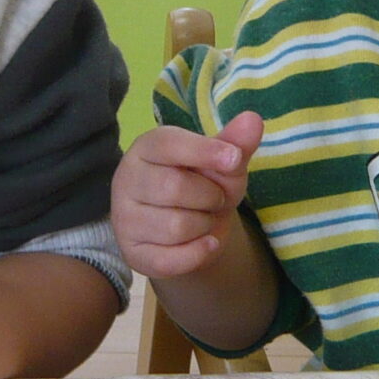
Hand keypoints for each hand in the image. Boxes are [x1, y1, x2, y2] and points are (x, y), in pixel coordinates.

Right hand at [111, 113, 263, 278]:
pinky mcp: (133, 253)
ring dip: (205, 225)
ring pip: (175, 227)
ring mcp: (125, 219)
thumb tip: (253, 119)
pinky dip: (199, 253)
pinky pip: (171, 259)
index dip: (204, 151)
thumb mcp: (223, 164)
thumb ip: (235, 143)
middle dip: (209, 197)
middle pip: (174, 188)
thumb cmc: (204, 185)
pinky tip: (206, 242)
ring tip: (203, 218)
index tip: (234, 159)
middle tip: (214, 198)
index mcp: (147, 148)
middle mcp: (127, 180)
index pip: (169, 144)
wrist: (192, 229)